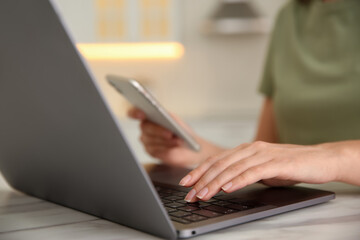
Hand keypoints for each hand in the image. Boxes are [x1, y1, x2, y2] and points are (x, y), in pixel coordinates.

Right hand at [128, 107, 223, 166]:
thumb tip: (163, 117)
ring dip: (165, 140)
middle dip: (159, 130)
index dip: (134, 113)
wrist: (190, 146)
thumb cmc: (182, 131)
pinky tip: (174, 146)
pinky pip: (155, 150)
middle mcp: (145, 127)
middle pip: (145, 127)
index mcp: (149, 116)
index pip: (134, 113)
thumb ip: (168, 117)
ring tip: (177, 140)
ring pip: (151, 140)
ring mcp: (147, 140)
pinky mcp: (151, 152)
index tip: (141, 114)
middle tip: (170, 133)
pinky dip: (166, 148)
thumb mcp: (177, 121)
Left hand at [179, 141, 341, 201]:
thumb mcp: (260, 168)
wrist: (320, 159)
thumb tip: (221, 184)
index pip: (216, 160)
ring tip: (203, 194)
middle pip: (220, 164)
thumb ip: (242, 172)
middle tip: (190, 194)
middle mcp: (251, 148)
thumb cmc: (289, 165)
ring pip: (233, 168)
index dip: (199, 171)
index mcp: (245, 149)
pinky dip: (238, 180)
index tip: (186, 183)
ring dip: (216, 182)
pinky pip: (253, 172)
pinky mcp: (277, 162)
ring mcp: (263, 154)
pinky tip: (227, 188)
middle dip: (202, 180)